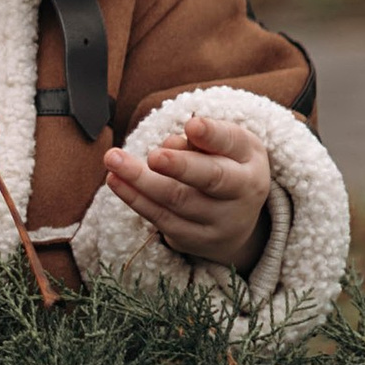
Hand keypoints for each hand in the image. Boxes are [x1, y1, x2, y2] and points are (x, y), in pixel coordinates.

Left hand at [103, 110, 271, 267]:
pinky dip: (134, 198)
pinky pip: (160, 218)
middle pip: (211, 179)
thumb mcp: (228, 148)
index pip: (233, 145)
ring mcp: (217, 223)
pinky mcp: (192, 239)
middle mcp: (241, 196)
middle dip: (181, 167)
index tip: (192, 125)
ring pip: (176, 200)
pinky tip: (115, 180)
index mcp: (251, 165)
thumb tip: (171, 143)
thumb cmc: (228, 169)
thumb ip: (204, 139)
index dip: (213, 135)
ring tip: (113, 159)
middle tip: (154, 155)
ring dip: (140, 179)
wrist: (237, 223)